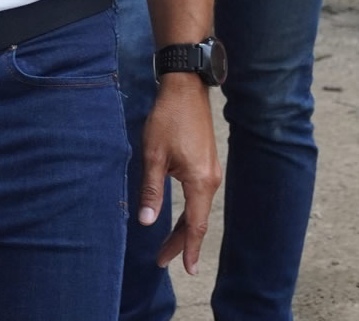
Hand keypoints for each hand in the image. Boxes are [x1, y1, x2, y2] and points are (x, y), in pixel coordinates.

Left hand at [139, 75, 220, 274]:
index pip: (196, 224)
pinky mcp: (207, 162)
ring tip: (167, 245)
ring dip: (185, 227)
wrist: (185, 88)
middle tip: (162, 261)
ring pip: (198, 207)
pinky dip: (190, 211)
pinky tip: (180, 216)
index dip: (189, 248)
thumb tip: (147, 222)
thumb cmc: (168, 118)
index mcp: (199, 180)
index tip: (187, 270)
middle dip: (181, 242)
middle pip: (197, 219)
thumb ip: (152, 191)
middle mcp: (210, 179)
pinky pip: (199, 195)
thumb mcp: (153, 156)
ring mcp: (211, 170)